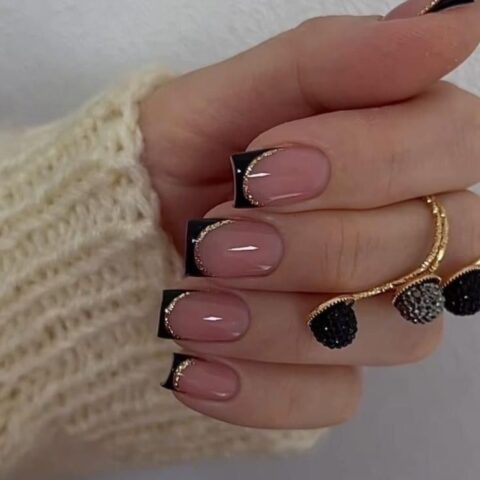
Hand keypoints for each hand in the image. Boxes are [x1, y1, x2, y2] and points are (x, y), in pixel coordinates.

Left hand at [140, 2, 479, 427]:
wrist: (111, 247)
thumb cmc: (165, 166)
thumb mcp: (219, 103)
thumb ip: (329, 61)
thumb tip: (453, 16)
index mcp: (389, 154)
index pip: (451, 143)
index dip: (368, 158)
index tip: (261, 164)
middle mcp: (400, 237)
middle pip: (429, 245)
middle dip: (314, 243)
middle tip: (213, 239)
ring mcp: (369, 316)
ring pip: (391, 333)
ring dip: (277, 322)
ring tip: (184, 307)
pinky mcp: (330, 379)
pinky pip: (332, 400)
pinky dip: (257, 389)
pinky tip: (189, 368)